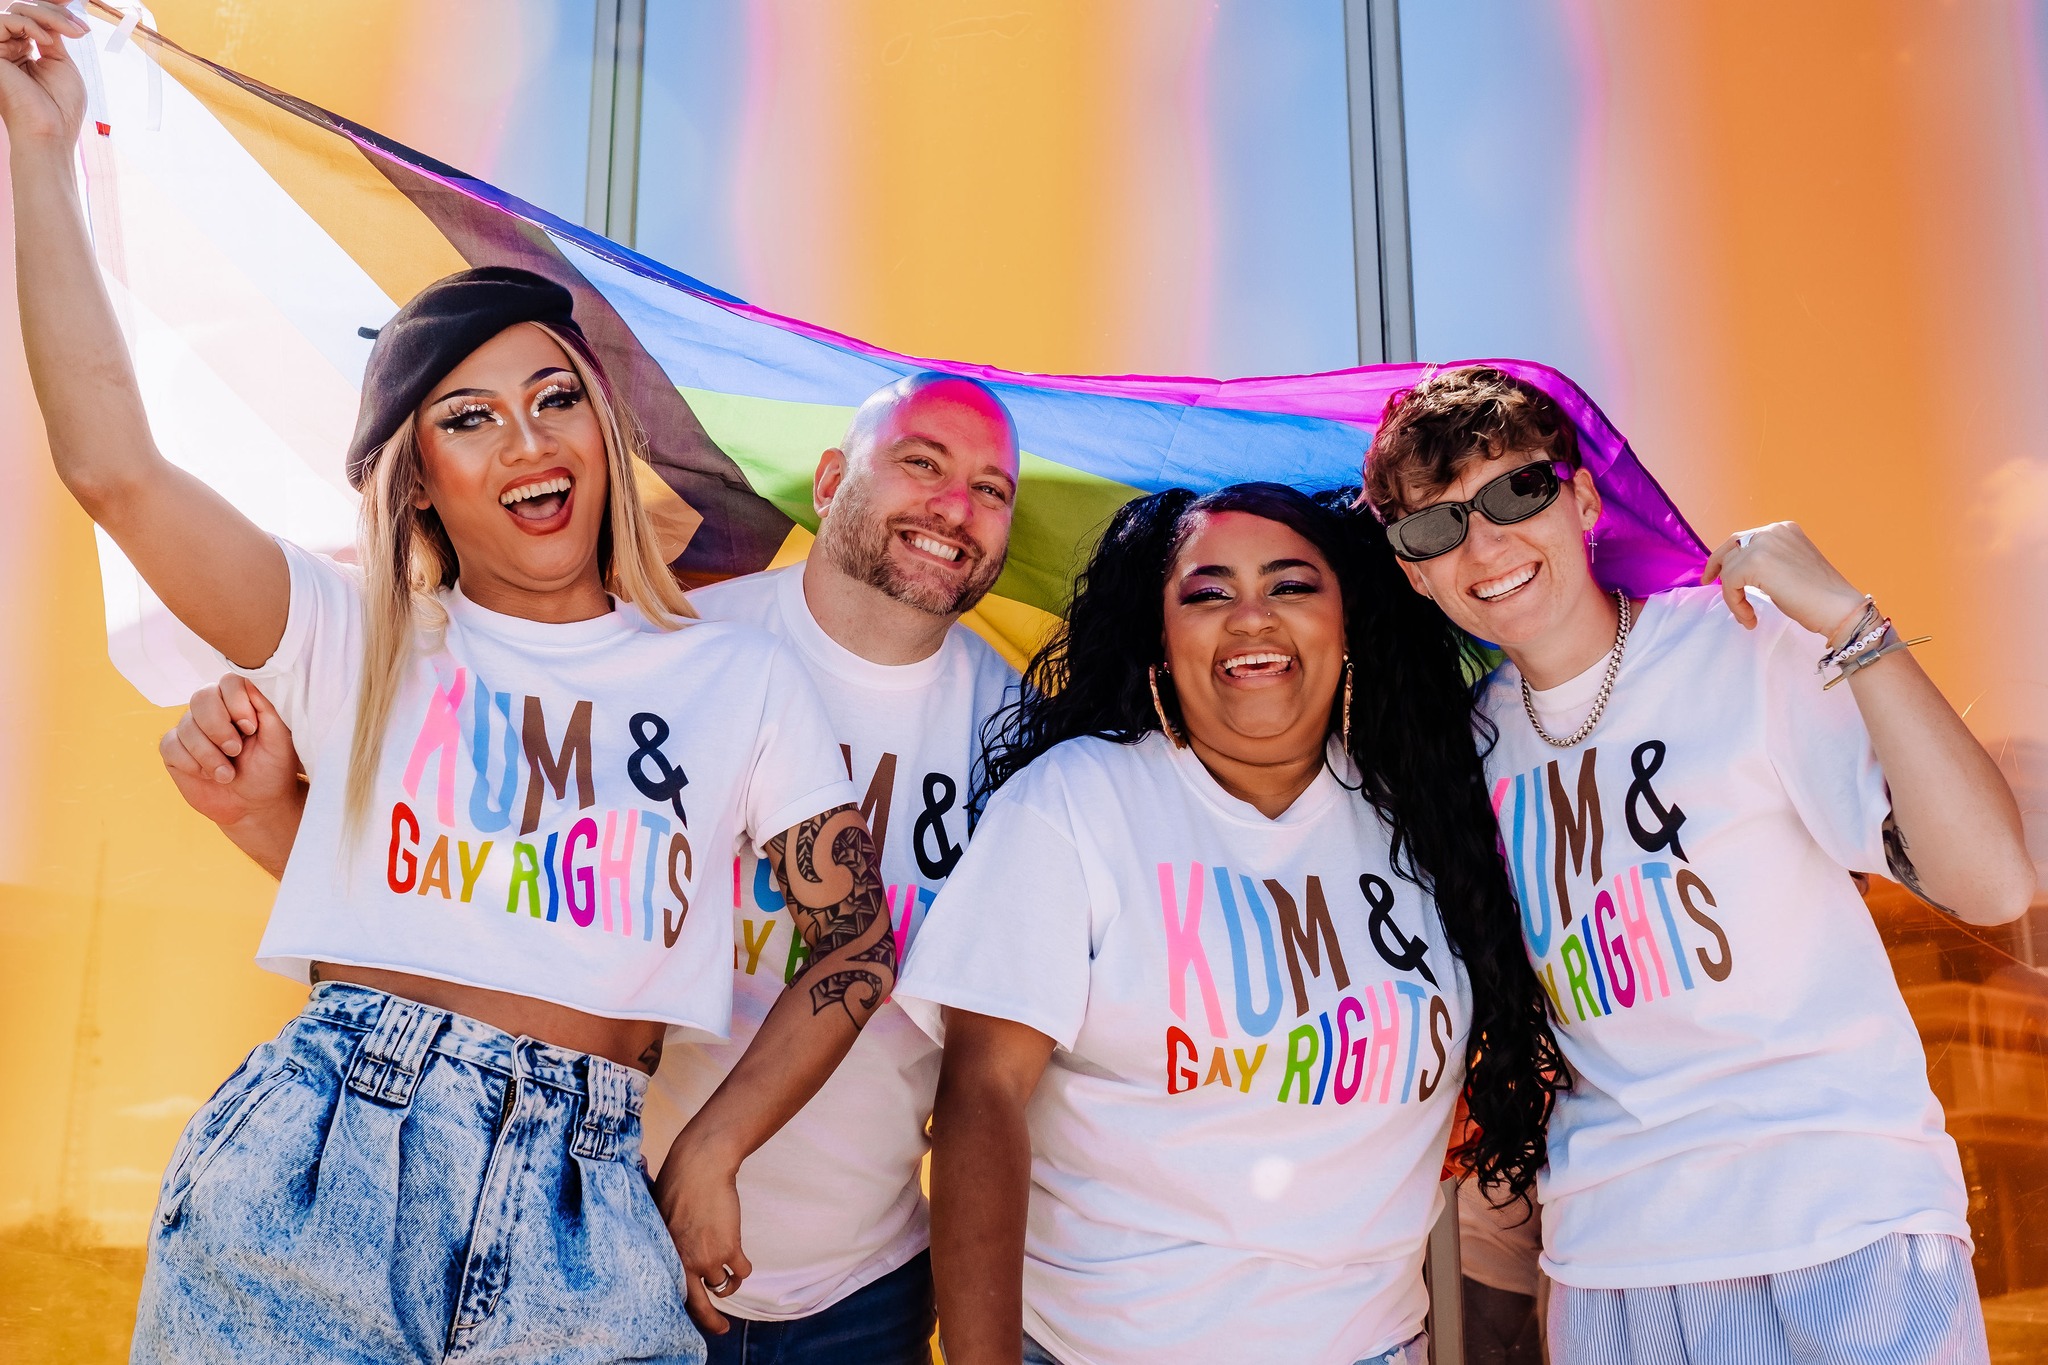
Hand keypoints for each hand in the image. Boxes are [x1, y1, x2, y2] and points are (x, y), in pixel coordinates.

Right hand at [0, 2, 89, 151]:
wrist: (50, 132)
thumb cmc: (61, 108)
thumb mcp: (61, 64)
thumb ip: (52, 36)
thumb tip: (52, 17)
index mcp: (24, 52)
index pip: (35, 20)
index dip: (58, 15)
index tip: (83, 29)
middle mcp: (8, 49)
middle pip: (24, 10)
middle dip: (55, 13)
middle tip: (80, 29)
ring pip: (15, 11)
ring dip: (47, 16)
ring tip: (70, 33)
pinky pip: (4, 21)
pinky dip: (29, 24)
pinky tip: (46, 40)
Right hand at [159, 675, 301, 827]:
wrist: (256, 805)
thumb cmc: (271, 770)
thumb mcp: (279, 740)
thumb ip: (266, 710)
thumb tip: (246, 683)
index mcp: (240, 703)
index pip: (228, 682)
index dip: (236, 702)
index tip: (251, 728)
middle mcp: (212, 711)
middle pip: (201, 697)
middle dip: (218, 727)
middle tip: (236, 750)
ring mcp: (191, 730)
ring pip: (186, 726)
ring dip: (209, 755)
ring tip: (227, 774)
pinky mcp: (174, 751)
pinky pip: (171, 746)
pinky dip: (191, 763)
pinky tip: (208, 775)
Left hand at [651, 1138, 751, 1335]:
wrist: (700, 1167)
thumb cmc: (677, 1184)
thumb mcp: (659, 1218)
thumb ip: (665, 1241)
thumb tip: (671, 1249)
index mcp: (665, 1256)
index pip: (674, 1292)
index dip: (685, 1305)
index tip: (695, 1313)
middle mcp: (685, 1263)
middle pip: (699, 1305)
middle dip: (711, 1321)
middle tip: (721, 1328)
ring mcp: (708, 1258)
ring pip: (724, 1285)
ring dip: (729, 1280)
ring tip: (730, 1270)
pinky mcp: (730, 1248)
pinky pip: (743, 1272)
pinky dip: (744, 1268)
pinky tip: (742, 1259)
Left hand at [1699, 521, 1867, 640]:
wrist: (1838, 608)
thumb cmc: (1817, 597)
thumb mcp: (1787, 569)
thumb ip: (1765, 562)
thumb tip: (1735, 570)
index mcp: (1783, 529)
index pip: (1745, 539)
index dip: (1727, 556)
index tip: (1716, 573)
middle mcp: (1773, 530)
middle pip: (1730, 546)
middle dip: (1717, 565)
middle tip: (1708, 582)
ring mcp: (1764, 543)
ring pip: (1728, 568)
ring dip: (1732, 595)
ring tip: (1747, 616)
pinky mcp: (1755, 561)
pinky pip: (1729, 583)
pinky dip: (1735, 603)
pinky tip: (1750, 618)